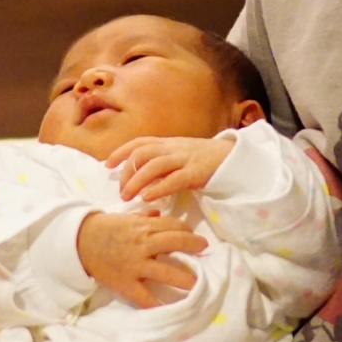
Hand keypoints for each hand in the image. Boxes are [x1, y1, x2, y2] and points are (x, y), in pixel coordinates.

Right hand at [76, 210, 205, 307]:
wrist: (79, 242)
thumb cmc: (103, 228)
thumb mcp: (124, 218)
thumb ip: (143, 217)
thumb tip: (159, 214)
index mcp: (144, 228)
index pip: (173, 227)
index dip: (187, 231)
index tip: (193, 237)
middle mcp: (144, 245)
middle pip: (177, 244)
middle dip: (194, 247)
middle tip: (205, 252)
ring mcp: (136, 265)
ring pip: (167, 272)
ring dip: (186, 279)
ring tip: (199, 284)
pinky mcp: (127, 283)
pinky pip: (145, 297)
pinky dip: (157, 305)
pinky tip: (170, 310)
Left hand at [107, 135, 234, 203]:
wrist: (234, 158)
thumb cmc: (204, 159)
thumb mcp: (180, 155)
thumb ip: (162, 162)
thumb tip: (139, 175)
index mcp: (168, 143)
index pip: (139, 143)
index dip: (121, 152)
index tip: (107, 164)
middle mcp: (174, 148)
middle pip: (142, 154)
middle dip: (127, 172)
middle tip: (120, 190)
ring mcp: (185, 158)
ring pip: (154, 165)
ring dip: (137, 181)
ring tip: (127, 197)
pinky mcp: (197, 172)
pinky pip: (174, 179)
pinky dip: (158, 188)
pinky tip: (148, 198)